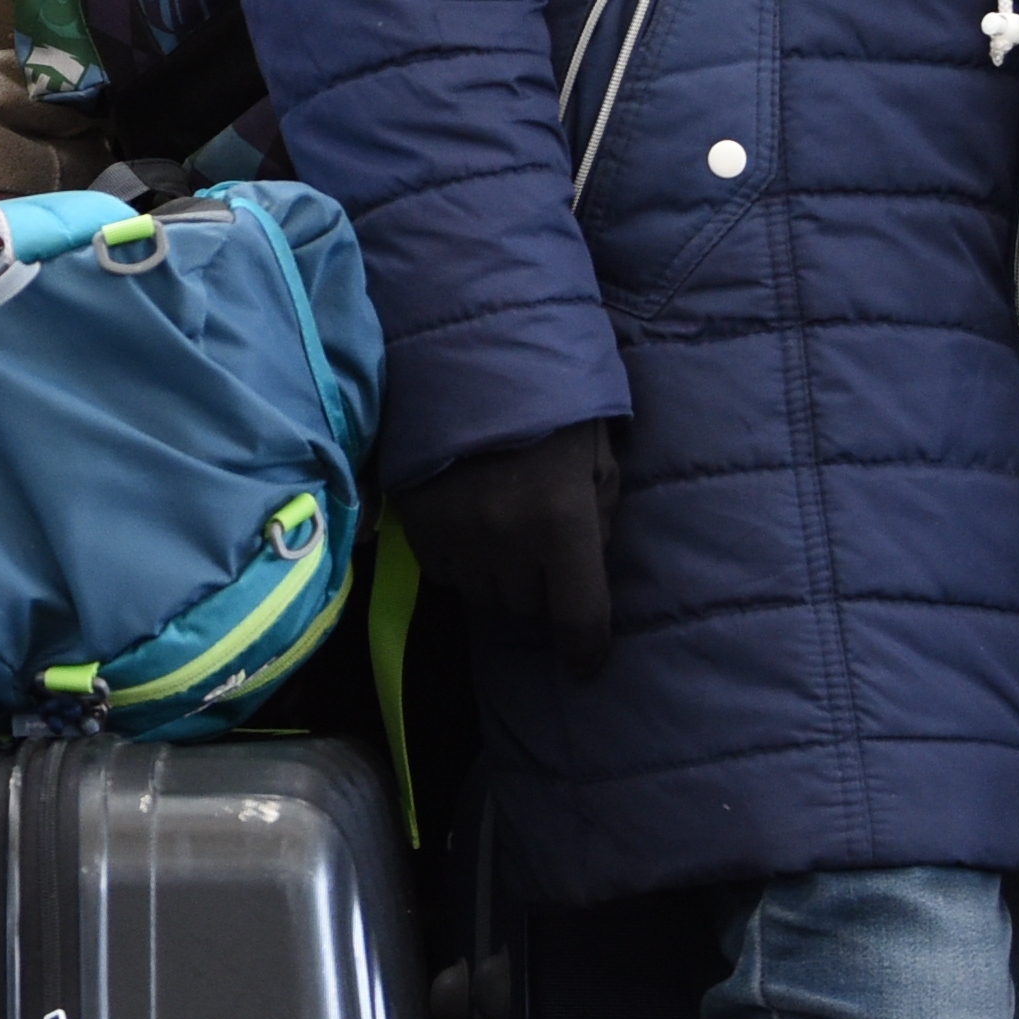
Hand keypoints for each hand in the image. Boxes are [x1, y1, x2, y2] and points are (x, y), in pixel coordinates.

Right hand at [400, 420, 623, 666]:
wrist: (468, 353)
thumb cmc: (551, 399)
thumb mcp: (597, 450)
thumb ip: (602, 509)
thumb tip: (592, 556)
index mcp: (563, 522)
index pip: (578, 616)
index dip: (586, 650)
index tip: (586, 665)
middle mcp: (507, 541)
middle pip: (527, 611)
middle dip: (543, 594)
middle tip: (547, 557)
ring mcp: (455, 535)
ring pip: (483, 597)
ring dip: (501, 582)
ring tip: (508, 541)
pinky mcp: (416, 523)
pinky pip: (443, 574)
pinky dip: (461, 565)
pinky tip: (471, 531)